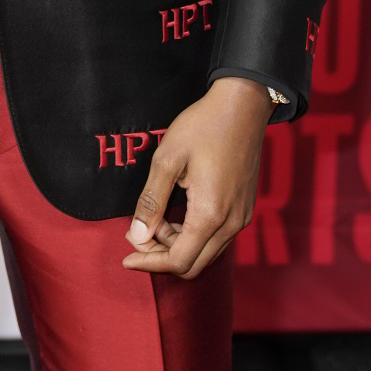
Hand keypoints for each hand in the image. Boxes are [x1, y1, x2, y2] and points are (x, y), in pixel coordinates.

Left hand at [121, 77, 273, 278]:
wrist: (243, 105)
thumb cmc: (203, 126)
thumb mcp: (168, 159)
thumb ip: (152, 201)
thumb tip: (137, 236)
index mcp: (210, 214)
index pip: (178, 261)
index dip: (149, 263)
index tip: (126, 257)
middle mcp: (231, 224)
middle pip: (193, 264)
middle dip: (161, 256)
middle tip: (138, 234)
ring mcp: (241, 218)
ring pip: (206, 253)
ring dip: (178, 245)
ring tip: (156, 217)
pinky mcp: (244, 209)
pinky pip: (217, 238)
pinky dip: (194, 235)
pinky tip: (177, 213)